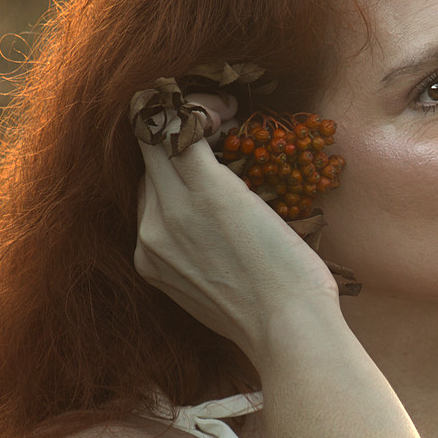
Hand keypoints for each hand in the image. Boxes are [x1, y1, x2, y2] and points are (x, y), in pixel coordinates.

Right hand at [132, 95, 342, 364]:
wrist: (288, 328)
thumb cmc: (272, 314)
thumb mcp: (217, 289)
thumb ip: (201, 258)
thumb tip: (218, 233)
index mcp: (150, 257)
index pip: (149, 191)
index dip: (172, 165)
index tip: (211, 156)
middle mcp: (149, 231)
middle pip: (149, 162)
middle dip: (178, 135)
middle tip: (223, 123)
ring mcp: (171, 208)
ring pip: (158, 139)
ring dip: (190, 118)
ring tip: (228, 115)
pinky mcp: (205, 188)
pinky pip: (183, 126)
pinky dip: (205, 109)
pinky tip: (230, 109)